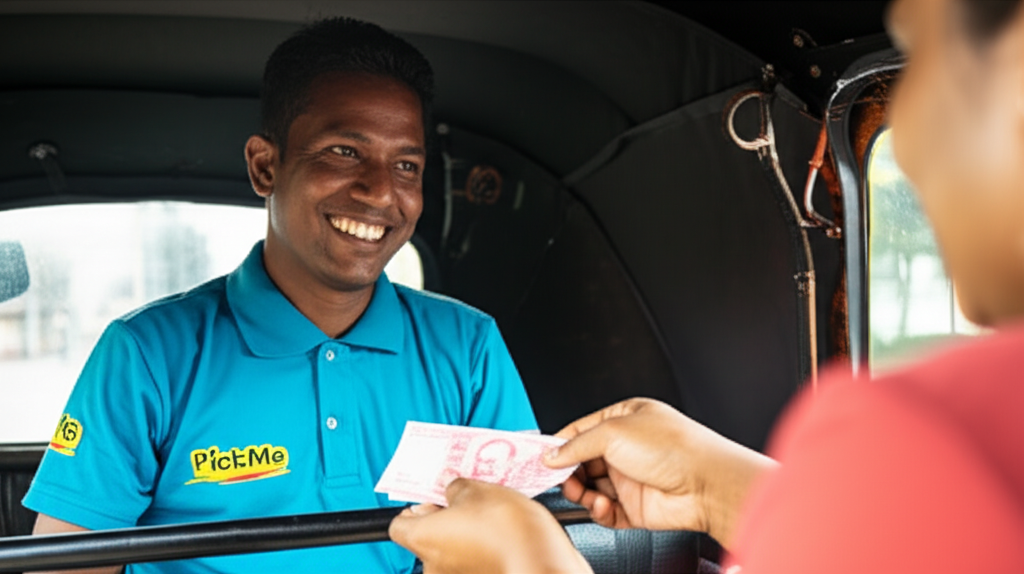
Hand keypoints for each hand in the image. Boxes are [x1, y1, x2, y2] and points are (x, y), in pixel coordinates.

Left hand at [389, 478, 592, 573]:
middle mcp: (434, 566)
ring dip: (466, 532)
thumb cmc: (510, 532)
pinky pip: (472, 561)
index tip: (432, 495)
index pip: (398, 524)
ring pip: (451, 550)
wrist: (545, 565)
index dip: (415, 506)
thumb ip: (456, 488)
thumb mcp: (479, 490)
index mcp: (423, 539)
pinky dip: (482, 549)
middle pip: (427, 537)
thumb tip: (452, 491)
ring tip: (491, 514)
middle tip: (466, 499)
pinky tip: (502, 532)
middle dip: (445, 517)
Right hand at [544, 398, 777, 548]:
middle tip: (560, 478)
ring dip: (583, 492)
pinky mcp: (636, 506)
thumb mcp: (613, 432)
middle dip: (568, 472)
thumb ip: (577, 444)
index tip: (541, 457)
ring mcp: (632, 477)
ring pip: (592, 488)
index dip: (560, 444)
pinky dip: (599, 510)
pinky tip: (603, 505)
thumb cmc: (674, 448)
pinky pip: (606, 511)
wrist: (706, 484)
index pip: (581, 430)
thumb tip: (552, 454)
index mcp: (625, 419)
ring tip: (583, 493)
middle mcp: (628, 447)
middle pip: (583, 461)